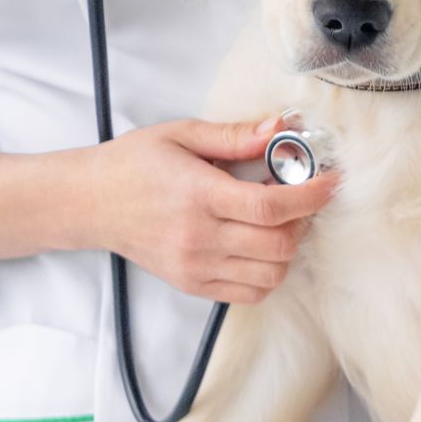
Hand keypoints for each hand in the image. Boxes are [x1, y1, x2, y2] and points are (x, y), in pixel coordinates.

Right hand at [86, 117, 337, 303]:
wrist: (89, 203)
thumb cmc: (135, 164)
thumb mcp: (182, 135)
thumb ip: (235, 135)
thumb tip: (281, 129)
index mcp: (198, 195)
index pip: (272, 206)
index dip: (312, 196)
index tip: (331, 182)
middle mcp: (198, 237)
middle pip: (278, 245)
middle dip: (304, 220)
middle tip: (301, 198)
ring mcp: (195, 266)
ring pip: (270, 274)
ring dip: (289, 248)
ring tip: (279, 222)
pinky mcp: (193, 285)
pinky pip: (250, 293)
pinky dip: (268, 273)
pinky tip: (260, 246)